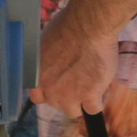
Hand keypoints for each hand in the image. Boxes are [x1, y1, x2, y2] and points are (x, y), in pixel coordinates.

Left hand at [31, 0, 121, 117]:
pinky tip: (101, 84)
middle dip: (68, 95)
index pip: (38, 97)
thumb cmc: (69, 26)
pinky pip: (93, 109)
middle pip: (57, 104)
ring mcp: (68, 95)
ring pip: (74, 111)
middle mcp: (49, 89)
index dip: (51, 92)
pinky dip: (99, 99)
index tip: (60, 86)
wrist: (89, 26)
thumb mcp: (46, 43)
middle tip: (80, 78)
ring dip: (82, 100)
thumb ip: (46, 62)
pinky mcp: (89, 96)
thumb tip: (52, 64)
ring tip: (92, 82)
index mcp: (35, 76)